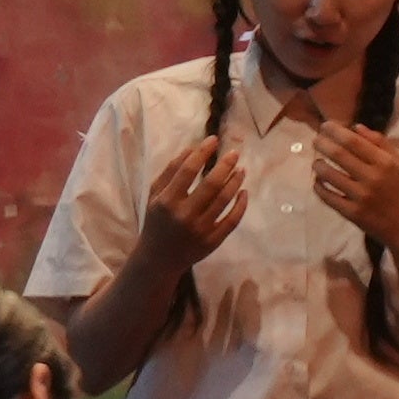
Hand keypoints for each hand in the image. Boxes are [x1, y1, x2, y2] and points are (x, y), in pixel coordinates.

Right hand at [136, 135, 252, 263]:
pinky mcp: (212, 241)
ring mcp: (200, 230)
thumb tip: (192, 148)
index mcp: (166, 201)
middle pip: (211, 184)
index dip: (202, 152)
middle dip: (225, 165)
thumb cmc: (157, 220)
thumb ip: (170, 171)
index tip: (214, 140)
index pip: (188, 171)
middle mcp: (184, 215)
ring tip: (241, 169)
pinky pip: (232, 220)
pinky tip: (243, 191)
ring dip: (236, 181)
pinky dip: (241, 204)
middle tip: (234, 153)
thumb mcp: (155, 195)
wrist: (158, 259)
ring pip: (224, 200)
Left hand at [302, 115, 398, 241]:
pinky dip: (319, 186)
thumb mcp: (398, 162)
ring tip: (317, 163)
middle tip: (316, 141)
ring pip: (329, 175)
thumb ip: (379, 142)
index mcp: (385, 163)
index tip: (325, 126)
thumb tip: (355, 127)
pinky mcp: (352, 213)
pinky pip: (328, 197)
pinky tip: (318, 181)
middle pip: (339, 154)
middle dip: (322, 144)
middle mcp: (373, 178)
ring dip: (318, 165)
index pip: (353, 141)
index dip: (335, 131)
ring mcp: (361, 197)